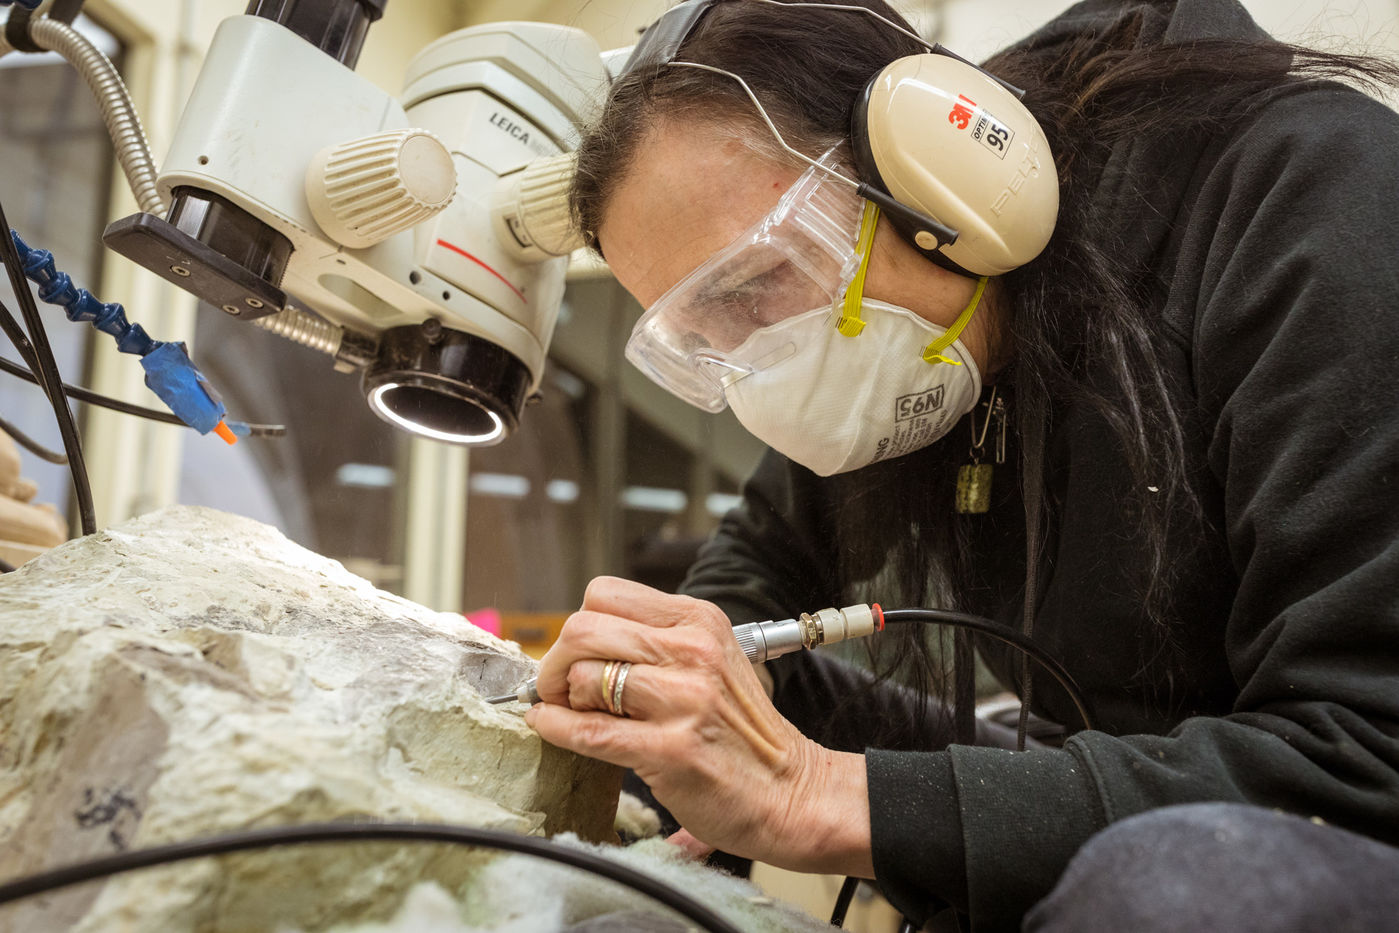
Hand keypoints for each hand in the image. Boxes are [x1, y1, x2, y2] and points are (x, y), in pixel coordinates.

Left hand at [526, 576, 873, 876]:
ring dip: (562, 698)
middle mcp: (692, 650)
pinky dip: (555, 729)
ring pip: (582, 676)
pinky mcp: (669, 748)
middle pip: (583, 629)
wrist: (789, 790)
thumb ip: (654, 643)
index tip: (576, 655)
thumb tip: (574, 647)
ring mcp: (682, 699)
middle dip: (556, 660)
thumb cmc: (739, 730)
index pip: (604, 593)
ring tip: (576, 713)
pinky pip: (587, 730)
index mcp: (698, 620)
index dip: (579, 626)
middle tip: (557, 687)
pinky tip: (551, 729)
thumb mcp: (709, 660)